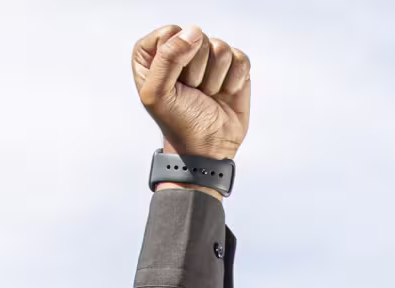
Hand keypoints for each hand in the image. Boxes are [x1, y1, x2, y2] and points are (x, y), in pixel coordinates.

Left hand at [132, 25, 250, 161]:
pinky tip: (223, 94)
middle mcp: (182, 52)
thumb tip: (194, 32)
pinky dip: (233, 81)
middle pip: (196, 37)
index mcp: (155, 55)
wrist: (207, 147)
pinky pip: (239, 58)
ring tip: (206, 94)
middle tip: (191, 91)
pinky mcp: (233, 66)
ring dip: (214, 78)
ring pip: (220, 46)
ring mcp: (210, 58)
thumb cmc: (178, 122)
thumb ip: (167, 58)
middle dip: (196, 70)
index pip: (168, 33)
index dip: (174, 56)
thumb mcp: (157, 94)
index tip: (173, 81)